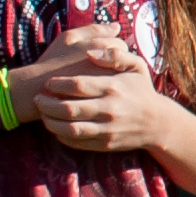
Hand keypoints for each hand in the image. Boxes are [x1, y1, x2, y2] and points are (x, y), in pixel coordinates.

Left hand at [35, 55, 174, 153]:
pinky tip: (55, 126)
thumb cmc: (141, 90)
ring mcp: (107, 129)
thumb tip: (89, 52)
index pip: (77, 85)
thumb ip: (115, 55)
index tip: (48, 83)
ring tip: (42, 113)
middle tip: (37, 98)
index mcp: (114, 88)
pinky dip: (60, 135)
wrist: (158, 122)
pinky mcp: (105, 144)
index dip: (57, 84)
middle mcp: (110, 109)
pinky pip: (76, 142)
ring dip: (49, 121)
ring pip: (69, 129)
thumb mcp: (136, 66)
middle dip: (46, 104)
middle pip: (68, 109)